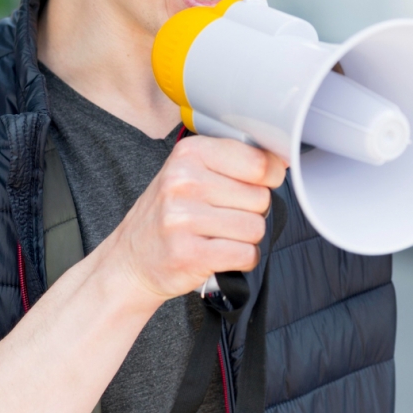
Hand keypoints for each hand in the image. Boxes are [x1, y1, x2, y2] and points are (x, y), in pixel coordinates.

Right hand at [105, 136, 286, 300]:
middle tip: (224, 215)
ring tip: (219, 235)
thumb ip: (233, 161)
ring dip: (245, 238)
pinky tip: (219, 253)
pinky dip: (241, 259)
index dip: (269, 177)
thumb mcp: (190, 172)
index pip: (258, 161)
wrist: (130, 258)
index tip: (260, 183)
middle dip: (252, 211)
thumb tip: (281, 160)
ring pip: (256, 228)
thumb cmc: (169, 214)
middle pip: (261, 198)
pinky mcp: (189, 253)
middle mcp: (183, 181)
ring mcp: (183, 218)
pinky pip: (246, 254)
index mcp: (189, 153)